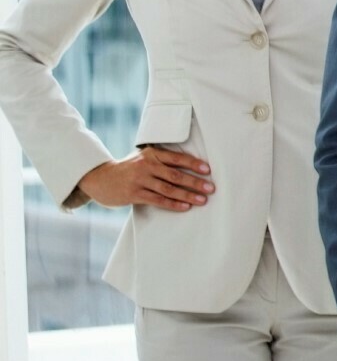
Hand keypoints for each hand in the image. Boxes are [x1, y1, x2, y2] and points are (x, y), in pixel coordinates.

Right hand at [77, 147, 213, 210]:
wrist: (101, 178)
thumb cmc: (129, 168)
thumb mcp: (143, 158)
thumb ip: (162, 160)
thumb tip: (191, 166)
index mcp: (152, 154)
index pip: (177, 158)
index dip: (193, 164)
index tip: (208, 170)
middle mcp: (146, 165)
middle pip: (176, 175)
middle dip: (195, 182)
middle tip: (211, 188)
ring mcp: (140, 180)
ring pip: (169, 189)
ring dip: (187, 195)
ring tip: (202, 200)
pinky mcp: (134, 194)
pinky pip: (158, 200)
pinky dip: (173, 204)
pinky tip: (185, 207)